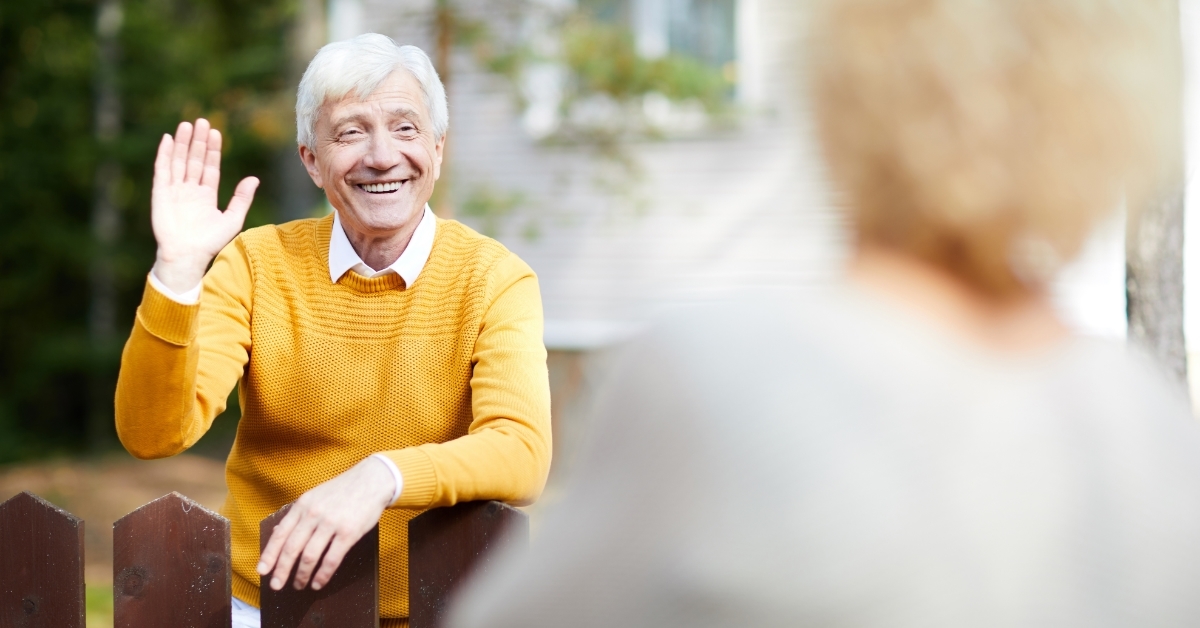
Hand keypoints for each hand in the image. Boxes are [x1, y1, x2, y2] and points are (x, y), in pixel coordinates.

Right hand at [150, 118, 258, 293]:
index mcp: (206, 195)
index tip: (217, 132)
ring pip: (179, 161)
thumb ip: (242, 198)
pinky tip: (168, 139)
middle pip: (195, 160)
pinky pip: (163, 170)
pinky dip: (165, 154)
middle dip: (199, 141)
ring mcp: (175, 191)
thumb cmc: (210, 243)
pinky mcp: (161, 193)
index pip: (210, 167)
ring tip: (188, 124)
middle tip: (203, 120)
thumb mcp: (232, 219)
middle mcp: (190, 190)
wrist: (188, 256)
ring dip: (183, 143)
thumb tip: (254, 178)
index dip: (213, 150)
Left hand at [257, 457, 396, 590]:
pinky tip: (318, 583)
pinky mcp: (348, 533)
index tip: (262, 570)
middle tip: (276, 585)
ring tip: (299, 585)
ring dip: (302, 575)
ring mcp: (331, 523)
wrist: (372, 480)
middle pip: (292, 548)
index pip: (280, 533)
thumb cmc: (343, 490)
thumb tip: (278, 532)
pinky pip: (331, 559)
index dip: (269, 554)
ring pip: (309, 556)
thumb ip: (298, 514)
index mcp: (303, 505)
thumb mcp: (315, 496)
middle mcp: (313, 514)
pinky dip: (322, 575)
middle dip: (282, 570)